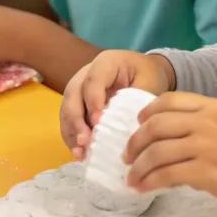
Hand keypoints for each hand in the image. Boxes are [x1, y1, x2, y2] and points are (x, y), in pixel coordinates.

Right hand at [59, 49, 173, 156]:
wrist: (144, 70)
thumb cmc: (148, 74)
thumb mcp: (149, 81)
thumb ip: (136, 99)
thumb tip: (126, 126)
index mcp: (105, 63)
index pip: (93, 81)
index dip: (93, 102)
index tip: (98, 122)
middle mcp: (86, 73)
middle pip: (73, 95)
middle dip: (76, 120)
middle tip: (84, 142)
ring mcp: (79, 88)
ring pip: (67, 109)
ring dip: (71, 132)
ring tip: (79, 153)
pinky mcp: (78, 103)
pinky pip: (68, 120)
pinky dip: (72, 136)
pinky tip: (79, 153)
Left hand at [125, 93, 216, 216]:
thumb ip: (205, 131)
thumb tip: (174, 146)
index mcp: (215, 107)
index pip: (169, 100)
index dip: (147, 113)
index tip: (137, 126)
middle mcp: (208, 121)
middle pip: (156, 124)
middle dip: (135, 141)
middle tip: (127, 156)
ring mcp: (206, 145)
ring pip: (156, 151)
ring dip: (138, 166)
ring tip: (132, 177)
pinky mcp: (206, 171)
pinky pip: (165, 174)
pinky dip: (148, 181)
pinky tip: (142, 188)